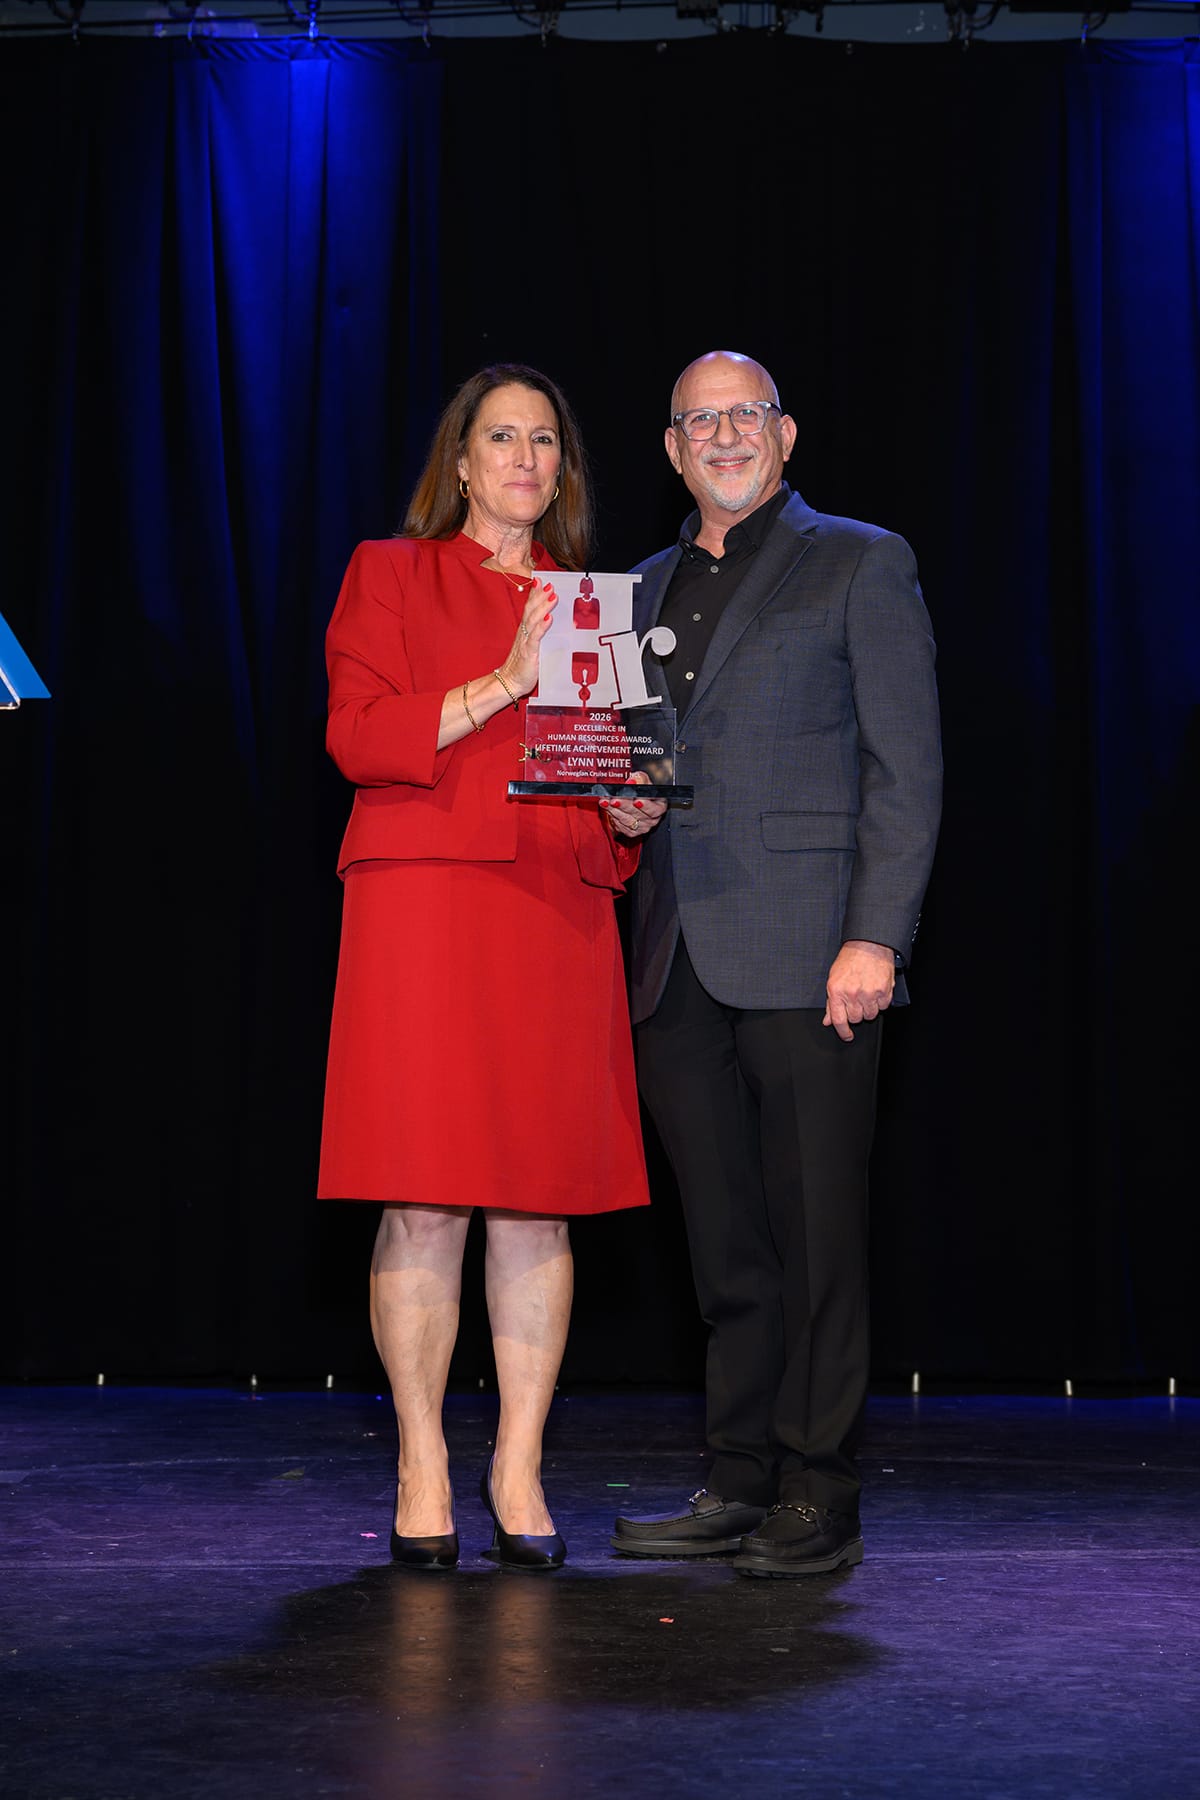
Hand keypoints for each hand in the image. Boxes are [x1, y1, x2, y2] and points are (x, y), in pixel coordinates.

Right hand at [499, 581, 557, 698]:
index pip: (529, 609)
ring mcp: (526, 642)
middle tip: (549, 583)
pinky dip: (542, 626)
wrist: (509, 683)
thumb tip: (552, 625)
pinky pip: (535, 637)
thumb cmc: (523, 667)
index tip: (541, 580)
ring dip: (543, 606)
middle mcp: (524, 634)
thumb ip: (540, 637)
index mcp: (525, 632)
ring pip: (534, 620)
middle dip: (540, 595)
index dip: (535, 594)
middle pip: (531, 610)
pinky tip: (549, 618)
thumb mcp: (533, 649)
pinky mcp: (529, 652)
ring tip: (552, 595)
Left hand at [601, 773, 666, 838]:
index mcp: (659, 806)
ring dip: (614, 810)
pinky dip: (612, 815)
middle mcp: (653, 818)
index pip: (654, 808)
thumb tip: (632, 782)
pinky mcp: (631, 832)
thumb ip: (639, 779)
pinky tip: (607, 807)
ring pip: (627, 820)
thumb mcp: (641, 779)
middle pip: (638, 814)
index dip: (645, 805)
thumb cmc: (639, 788)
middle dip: (624, 805)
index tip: (636, 800)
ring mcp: (642, 827)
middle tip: (614, 799)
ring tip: (605, 801)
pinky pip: (620, 826)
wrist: (630, 797)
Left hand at [822, 940, 895, 1041]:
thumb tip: (828, 1021)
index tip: (847, 1036)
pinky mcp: (884, 991)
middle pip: (856, 1019)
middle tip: (856, 1001)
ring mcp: (869, 993)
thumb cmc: (850, 959)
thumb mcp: (833, 979)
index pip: (838, 1020)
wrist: (869, 945)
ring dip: (868, 1008)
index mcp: (836, 991)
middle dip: (856, 1013)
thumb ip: (830, 1003)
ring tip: (866, 994)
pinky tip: (875, 990)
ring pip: (870, 1015)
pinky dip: (880, 1002)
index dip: (843, 1032)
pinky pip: (883, 1007)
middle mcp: (852, 993)